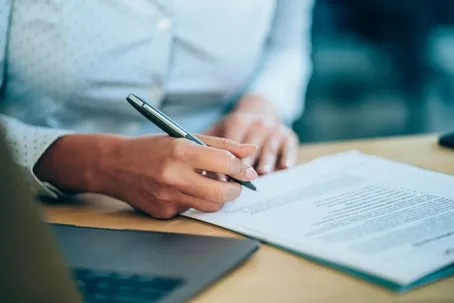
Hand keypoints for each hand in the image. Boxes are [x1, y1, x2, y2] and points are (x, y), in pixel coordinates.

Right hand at [34, 134, 257, 218]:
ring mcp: (167, 198)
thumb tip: (250, 152)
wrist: (114, 165)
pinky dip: (194, 201)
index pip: (224, 163)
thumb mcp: (184, 138)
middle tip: (236, 184)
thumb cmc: (152, 148)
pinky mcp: (162, 213)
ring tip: (210, 184)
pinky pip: (191, 211)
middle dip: (236, 190)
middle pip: (222, 194)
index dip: (242, 168)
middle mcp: (174, 177)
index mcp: (180, 152)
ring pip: (210, 207)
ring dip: (217, 198)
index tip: (248, 171)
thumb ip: (220, 145)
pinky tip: (182, 190)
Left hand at [205, 94, 298, 174]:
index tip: (221, 178)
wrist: (261, 109)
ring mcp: (275, 130)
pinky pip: (289, 148)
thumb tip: (197, 167)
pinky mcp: (289, 136)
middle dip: (245, 167)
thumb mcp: (220, 128)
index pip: (232, 144)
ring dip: (266, 162)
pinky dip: (287, 157)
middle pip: (252, 149)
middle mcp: (258, 124)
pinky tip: (285, 167)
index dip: (226, 162)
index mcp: (239, 121)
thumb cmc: (235, 126)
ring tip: (263, 174)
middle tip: (240, 183)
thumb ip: (209, 145)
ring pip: (270, 149)